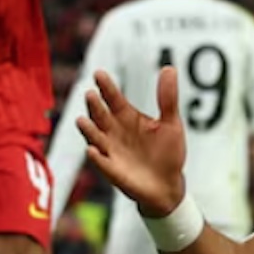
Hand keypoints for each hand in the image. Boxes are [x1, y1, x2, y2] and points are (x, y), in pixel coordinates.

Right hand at [77, 69, 186, 216]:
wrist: (168, 185)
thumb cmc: (168, 152)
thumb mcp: (171, 123)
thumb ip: (167, 98)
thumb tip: (168, 68)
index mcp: (127, 117)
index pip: (113, 98)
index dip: (106, 86)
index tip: (99, 73)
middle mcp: (114, 131)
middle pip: (100, 115)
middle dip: (95, 106)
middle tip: (91, 94)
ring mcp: (111, 151)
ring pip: (95, 137)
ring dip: (88, 129)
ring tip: (82, 120)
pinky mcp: (113, 170)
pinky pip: (102, 163)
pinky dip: (96, 157)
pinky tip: (92, 150)